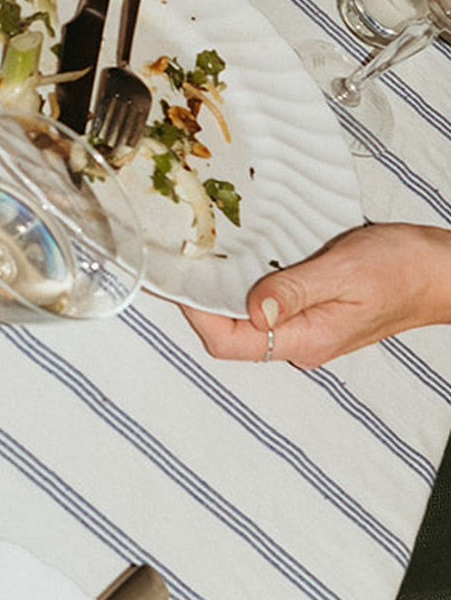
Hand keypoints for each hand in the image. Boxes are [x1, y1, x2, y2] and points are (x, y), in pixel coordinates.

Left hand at [179, 223, 450, 366]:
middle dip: (200, 301)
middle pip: (230, 333)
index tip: (175, 281)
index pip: (229, 342)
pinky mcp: (312, 311)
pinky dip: (246, 284)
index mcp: (306, 340)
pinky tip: (238, 258)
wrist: (443, 271)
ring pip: (245, 318)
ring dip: (221, 291)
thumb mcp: (344, 271)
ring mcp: (306, 329)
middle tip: (179, 263)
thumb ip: (293, 291)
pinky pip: (266, 305)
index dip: (195, 314)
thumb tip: (250, 308)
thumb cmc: (402, 268)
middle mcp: (301, 342)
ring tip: (199, 257)